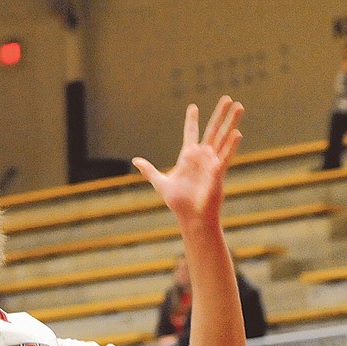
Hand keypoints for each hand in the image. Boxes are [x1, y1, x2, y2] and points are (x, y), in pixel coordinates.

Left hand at [132, 96, 243, 223]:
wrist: (191, 217)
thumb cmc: (179, 203)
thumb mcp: (160, 183)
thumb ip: (149, 170)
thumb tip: (135, 161)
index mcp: (188, 157)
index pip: (191, 134)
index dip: (191, 121)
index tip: (193, 107)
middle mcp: (202, 157)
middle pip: (212, 130)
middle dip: (219, 114)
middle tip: (228, 98)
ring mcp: (212, 163)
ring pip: (223, 138)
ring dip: (231, 122)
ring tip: (239, 106)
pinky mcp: (218, 172)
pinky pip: (225, 156)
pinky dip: (231, 145)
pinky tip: (237, 132)